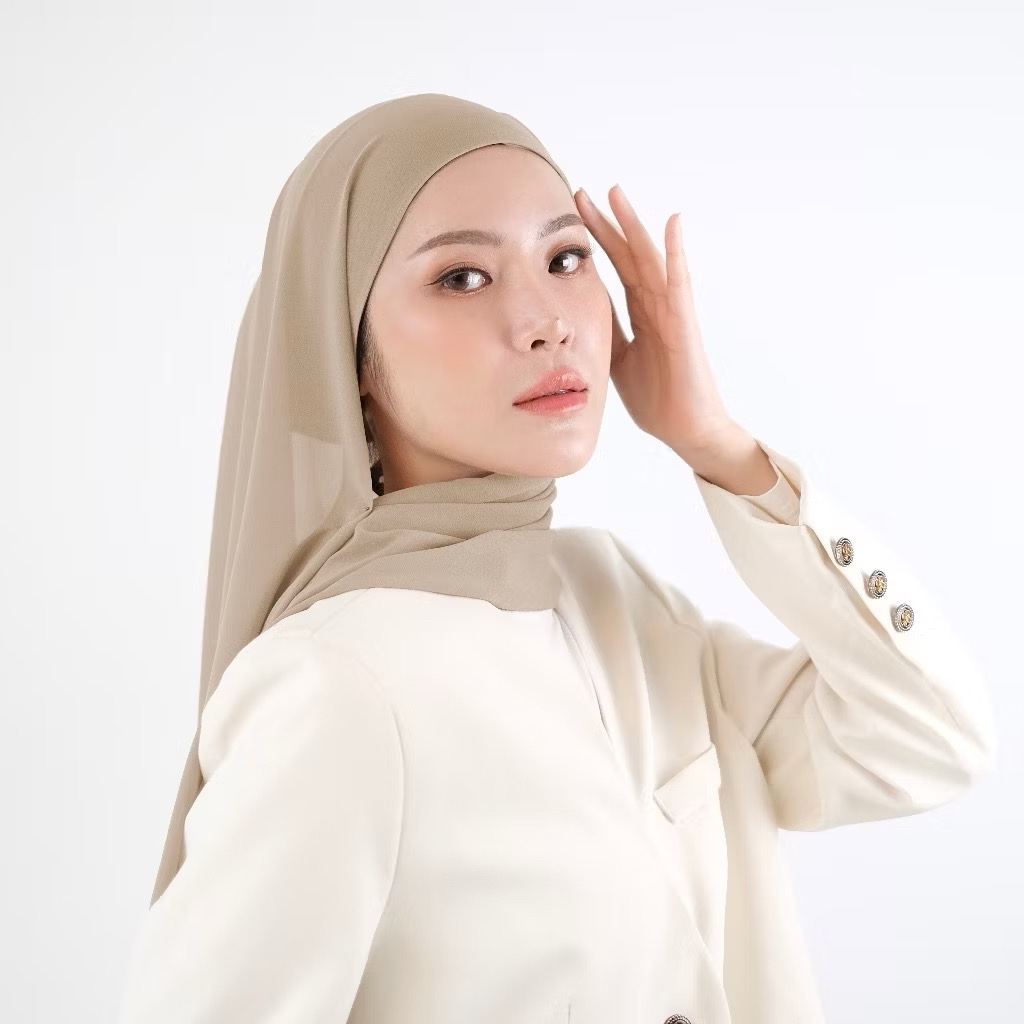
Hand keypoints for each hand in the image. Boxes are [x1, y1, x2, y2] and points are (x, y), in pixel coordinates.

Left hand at [574, 184, 737, 457]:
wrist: (686, 431)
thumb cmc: (658, 399)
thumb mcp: (617, 361)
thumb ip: (606, 333)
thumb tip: (578, 313)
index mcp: (640, 315)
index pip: (615, 269)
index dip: (595, 242)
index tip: (572, 216)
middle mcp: (656, 306)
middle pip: (629, 256)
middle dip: (606, 224)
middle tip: (583, 192)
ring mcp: (672, 313)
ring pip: (650, 260)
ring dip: (634, 226)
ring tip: (616, 194)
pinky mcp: (685, 326)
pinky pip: (680, 284)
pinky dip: (676, 253)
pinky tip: (672, 223)